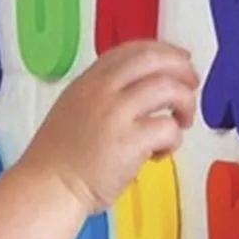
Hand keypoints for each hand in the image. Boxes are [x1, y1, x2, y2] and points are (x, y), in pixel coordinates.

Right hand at [19, 39, 198, 212]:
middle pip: (152, 59)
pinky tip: (159, 154)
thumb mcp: (71, 111)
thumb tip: (139, 91)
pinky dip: (173, 140)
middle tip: (191, 84)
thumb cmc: (57, 160)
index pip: (130, 51)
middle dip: (181, 68)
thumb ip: (100, 96)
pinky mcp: (130, 142)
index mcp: (87, 83)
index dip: (161, 51)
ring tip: (180, 122)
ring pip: (169, 89)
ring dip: (185, 103)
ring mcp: (115, 115)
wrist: (47, 187)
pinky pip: (168, 129)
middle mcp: (101, 92)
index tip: (177, 61)